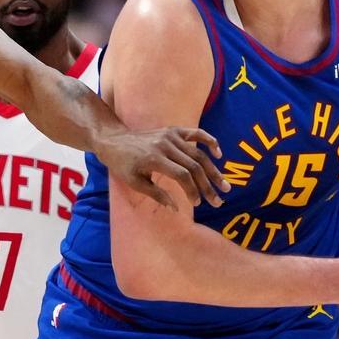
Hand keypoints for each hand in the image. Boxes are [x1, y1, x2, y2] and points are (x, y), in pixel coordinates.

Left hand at [97, 126, 226, 209]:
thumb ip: (157, 195)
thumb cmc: (122, 164)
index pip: (182, 176)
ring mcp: (170, 135)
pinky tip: (218, 153)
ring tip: (224, 184)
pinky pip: (195, 134)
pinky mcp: (172, 130)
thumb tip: (176, 208)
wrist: (113, 140)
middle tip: (218, 201)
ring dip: (213, 170)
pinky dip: (209, 140)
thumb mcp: (135, 183)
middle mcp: (165, 145)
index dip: (192, 191)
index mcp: (155, 159)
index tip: (197, 203)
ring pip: (198, 153)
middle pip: (194, 166)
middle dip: (207, 185)